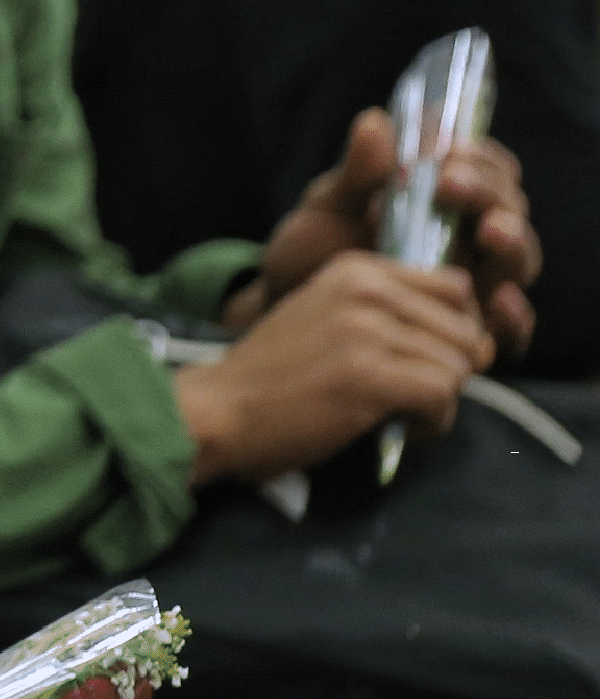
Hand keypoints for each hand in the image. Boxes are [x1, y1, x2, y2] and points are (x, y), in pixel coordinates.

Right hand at [180, 250, 486, 484]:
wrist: (217, 412)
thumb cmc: (272, 376)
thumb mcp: (326, 317)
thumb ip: (390, 314)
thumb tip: (481, 344)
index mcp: (355, 269)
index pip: (454, 287)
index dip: (454, 329)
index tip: (424, 358)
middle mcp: (365, 289)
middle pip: (465, 329)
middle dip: (450, 370)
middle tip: (410, 396)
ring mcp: (367, 330)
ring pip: (458, 366)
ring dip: (440, 401)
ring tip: (402, 414)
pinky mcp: (370, 375)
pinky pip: (443, 396)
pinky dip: (434, 422)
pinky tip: (403, 429)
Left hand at [235, 107, 536, 360]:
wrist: (285, 310)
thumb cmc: (310, 251)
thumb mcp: (327, 208)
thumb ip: (356, 173)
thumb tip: (373, 121)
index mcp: (443, 198)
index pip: (487, 167)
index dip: (478, 155)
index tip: (446, 148)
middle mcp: (468, 237)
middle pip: (510, 209)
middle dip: (490, 191)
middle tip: (452, 183)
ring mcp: (474, 283)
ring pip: (517, 261)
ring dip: (512, 241)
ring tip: (490, 229)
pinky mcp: (469, 330)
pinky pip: (510, 328)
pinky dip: (515, 316)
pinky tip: (498, 300)